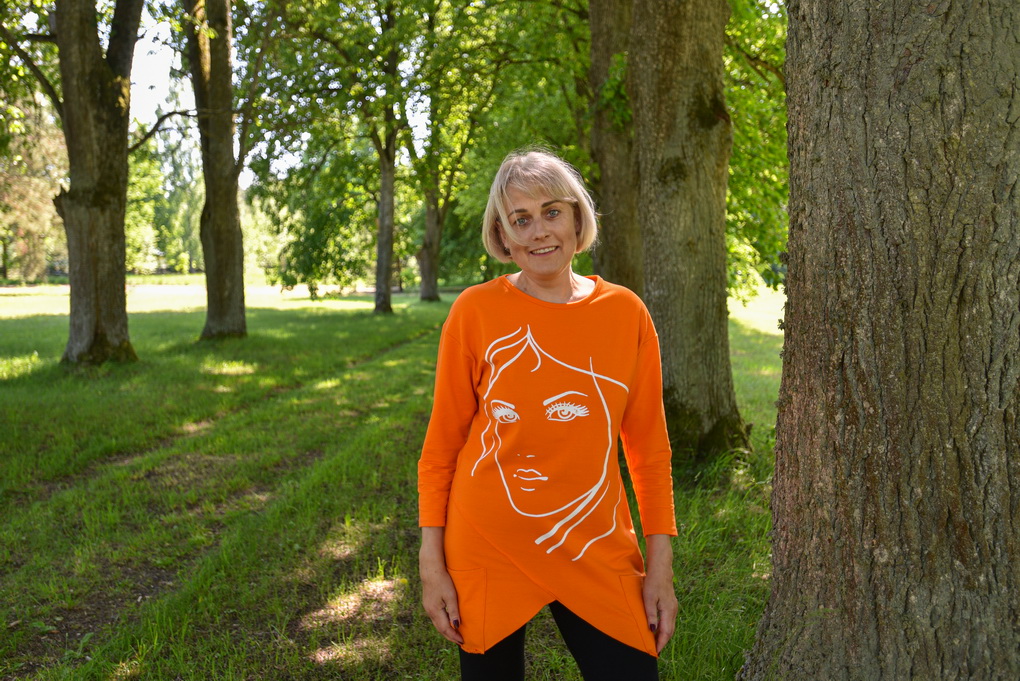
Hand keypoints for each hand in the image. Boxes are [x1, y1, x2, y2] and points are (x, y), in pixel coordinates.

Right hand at [419, 527, 463, 644]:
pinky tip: (447, 622)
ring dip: (446, 630)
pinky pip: (436, 618)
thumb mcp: (451, 596)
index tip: (462, 641)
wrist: (430, 569)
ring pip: (437, 624)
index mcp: (435, 611)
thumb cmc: (442, 581)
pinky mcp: (428, 603)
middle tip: (460, 642)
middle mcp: (429, 611)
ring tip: (454, 635)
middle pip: (440, 629)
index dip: (454, 636)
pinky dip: (442, 623)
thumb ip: (454, 611)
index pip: (445, 628)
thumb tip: (456, 626)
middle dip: (450, 636)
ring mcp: (427, 607)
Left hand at [643, 534, 677, 653]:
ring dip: (663, 635)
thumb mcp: (648, 598)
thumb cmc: (653, 582)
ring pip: (669, 626)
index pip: (666, 632)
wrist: (661, 568)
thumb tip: (652, 630)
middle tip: (655, 651)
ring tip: (655, 643)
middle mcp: (673, 610)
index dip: (660, 643)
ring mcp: (673, 607)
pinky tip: (658, 629)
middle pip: (669, 631)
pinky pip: (668, 620)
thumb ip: (650, 615)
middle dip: (663, 642)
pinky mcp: (671, 604)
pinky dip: (664, 627)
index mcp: (668, 610)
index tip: (655, 652)